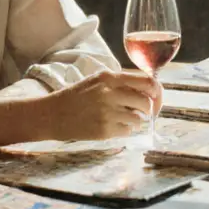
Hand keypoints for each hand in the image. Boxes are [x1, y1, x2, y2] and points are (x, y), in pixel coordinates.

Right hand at [40, 70, 161, 139]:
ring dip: (136, 120)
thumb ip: (120, 82)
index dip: (156, 91)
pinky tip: (114, 126)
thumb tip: (149, 89)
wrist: (52, 115)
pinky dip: (125, 130)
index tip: (156, 97)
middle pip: (146, 102)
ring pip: (139, 118)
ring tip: (123, 118)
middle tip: (144, 112)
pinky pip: (128, 131)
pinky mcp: (104, 130)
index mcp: (109, 78)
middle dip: (149, 109)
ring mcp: (107, 113)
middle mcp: (110, 93)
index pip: (146, 81)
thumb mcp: (97, 81)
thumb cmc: (76, 97)